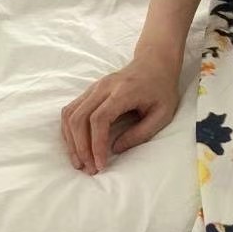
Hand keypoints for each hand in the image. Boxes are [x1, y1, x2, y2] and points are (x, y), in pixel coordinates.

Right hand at [61, 49, 181, 174]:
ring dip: (71, 141)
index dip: (96, 144)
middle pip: (79, 118)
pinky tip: (76, 146)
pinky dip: (69, 131)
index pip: (99, 119)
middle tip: (88, 168)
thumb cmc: (161, 89)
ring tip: (79, 162)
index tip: (100, 164)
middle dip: (80, 147)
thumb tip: (116, 149)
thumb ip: (141, 133)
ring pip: (70, 114)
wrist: (155, 63)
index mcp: (123, 92)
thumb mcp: (162, 114)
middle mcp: (103, 87)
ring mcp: (93, 87)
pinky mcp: (90, 91)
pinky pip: (71, 111)